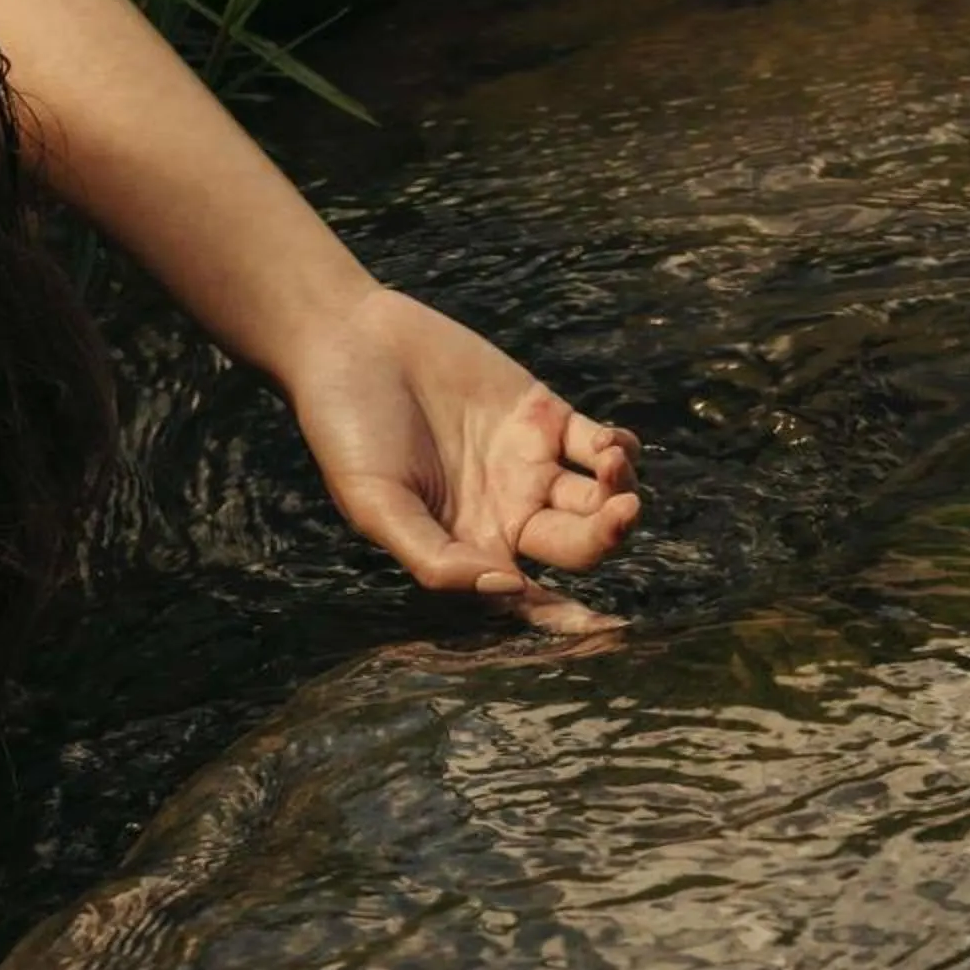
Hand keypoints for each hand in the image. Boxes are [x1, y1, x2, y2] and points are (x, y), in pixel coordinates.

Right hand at [285, 285, 642, 601]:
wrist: (351, 345)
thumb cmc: (348, 431)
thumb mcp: (375, 505)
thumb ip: (435, 556)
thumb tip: (508, 586)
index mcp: (465, 545)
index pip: (527, 596)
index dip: (564, 616)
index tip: (599, 624)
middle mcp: (504, 513)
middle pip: (577, 546)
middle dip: (607, 537)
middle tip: (621, 513)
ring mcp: (527, 465)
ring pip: (599, 498)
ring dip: (621, 492)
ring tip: (610, 467)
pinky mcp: (544, 415)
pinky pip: (602, 446)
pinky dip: (619, 450)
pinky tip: (607, 445)